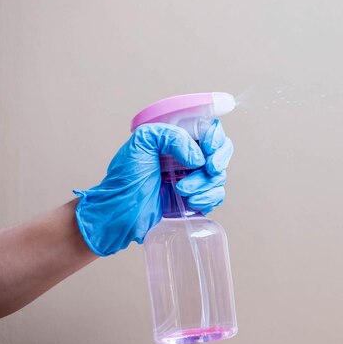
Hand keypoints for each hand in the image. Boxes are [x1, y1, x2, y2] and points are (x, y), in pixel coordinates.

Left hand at [74, 121, 232, 255]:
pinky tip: (191, 201)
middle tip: (208, 168)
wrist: (120, 213)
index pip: (209, 130)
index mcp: (178, 140)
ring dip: (205, 184)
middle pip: (222, 152)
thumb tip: (197, 156)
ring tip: (181, 190)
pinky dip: (208, 198)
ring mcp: (194, 180)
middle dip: (219, 160)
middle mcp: (189, 158)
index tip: (207, 148)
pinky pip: (216, 196)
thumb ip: (171, 136)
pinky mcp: (197, 200)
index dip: (215, 137)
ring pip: (219, 176)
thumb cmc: (125, 178)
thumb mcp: (142, 142)